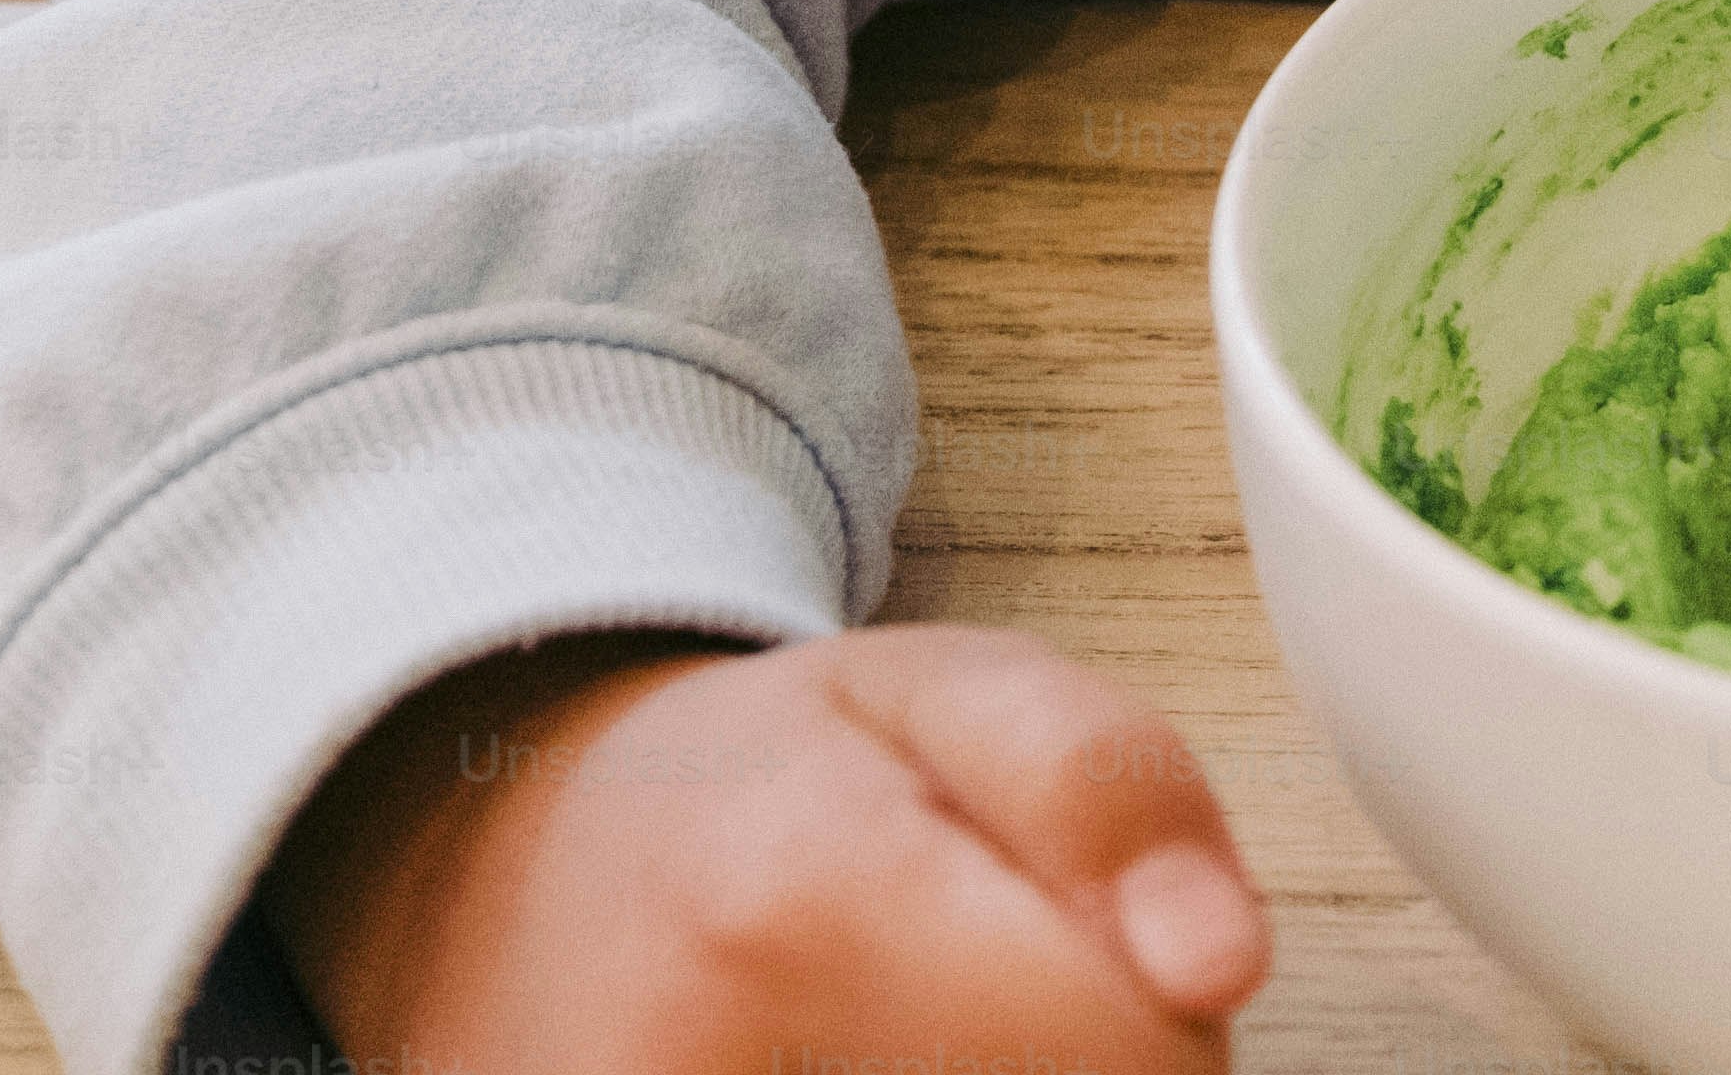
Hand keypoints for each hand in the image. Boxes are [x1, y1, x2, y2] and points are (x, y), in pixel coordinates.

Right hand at [263, 624, 1271, 1074]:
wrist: (508, 884)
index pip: (1135, 1054)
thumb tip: (1221, 965)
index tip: (1100, 960)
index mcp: (802, 899)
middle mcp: (691, 1064)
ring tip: (914, 1040)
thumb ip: (1111, 794)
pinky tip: (857, 1070)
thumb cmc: (757, 789)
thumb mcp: (950, 694)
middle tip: (983, 1001)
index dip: (1163, 1023)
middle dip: (1078, 1074)